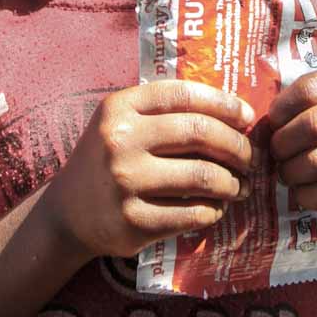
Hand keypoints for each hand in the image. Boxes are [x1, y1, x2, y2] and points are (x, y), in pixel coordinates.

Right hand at [36, 80, 255, 261]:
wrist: (67, 213)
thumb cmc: (108, 159)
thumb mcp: (122, 122)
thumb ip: (165, 110)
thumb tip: (236, 114)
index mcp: (119, 108)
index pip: (183, 94)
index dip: (224, 103)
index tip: (248, 117)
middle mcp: (120, 141)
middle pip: (200, 133)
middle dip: (237, 146)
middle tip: (250, 158)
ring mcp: (125, 183)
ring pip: (203, 176)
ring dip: (232, 182)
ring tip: (239, 186)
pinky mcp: (134, 222)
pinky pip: (193, 213)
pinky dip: (214, 210)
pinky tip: (216, 208)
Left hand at [268, 66, 316, 226]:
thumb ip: (300, 105)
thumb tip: (262, 124)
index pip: (310, 88)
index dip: (281, 108)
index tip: (272, 123)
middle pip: (314, 125)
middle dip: (283, 143)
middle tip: (276, 153)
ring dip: (291, 172)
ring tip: (287, 172)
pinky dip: (306, 195)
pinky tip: (303, 191)